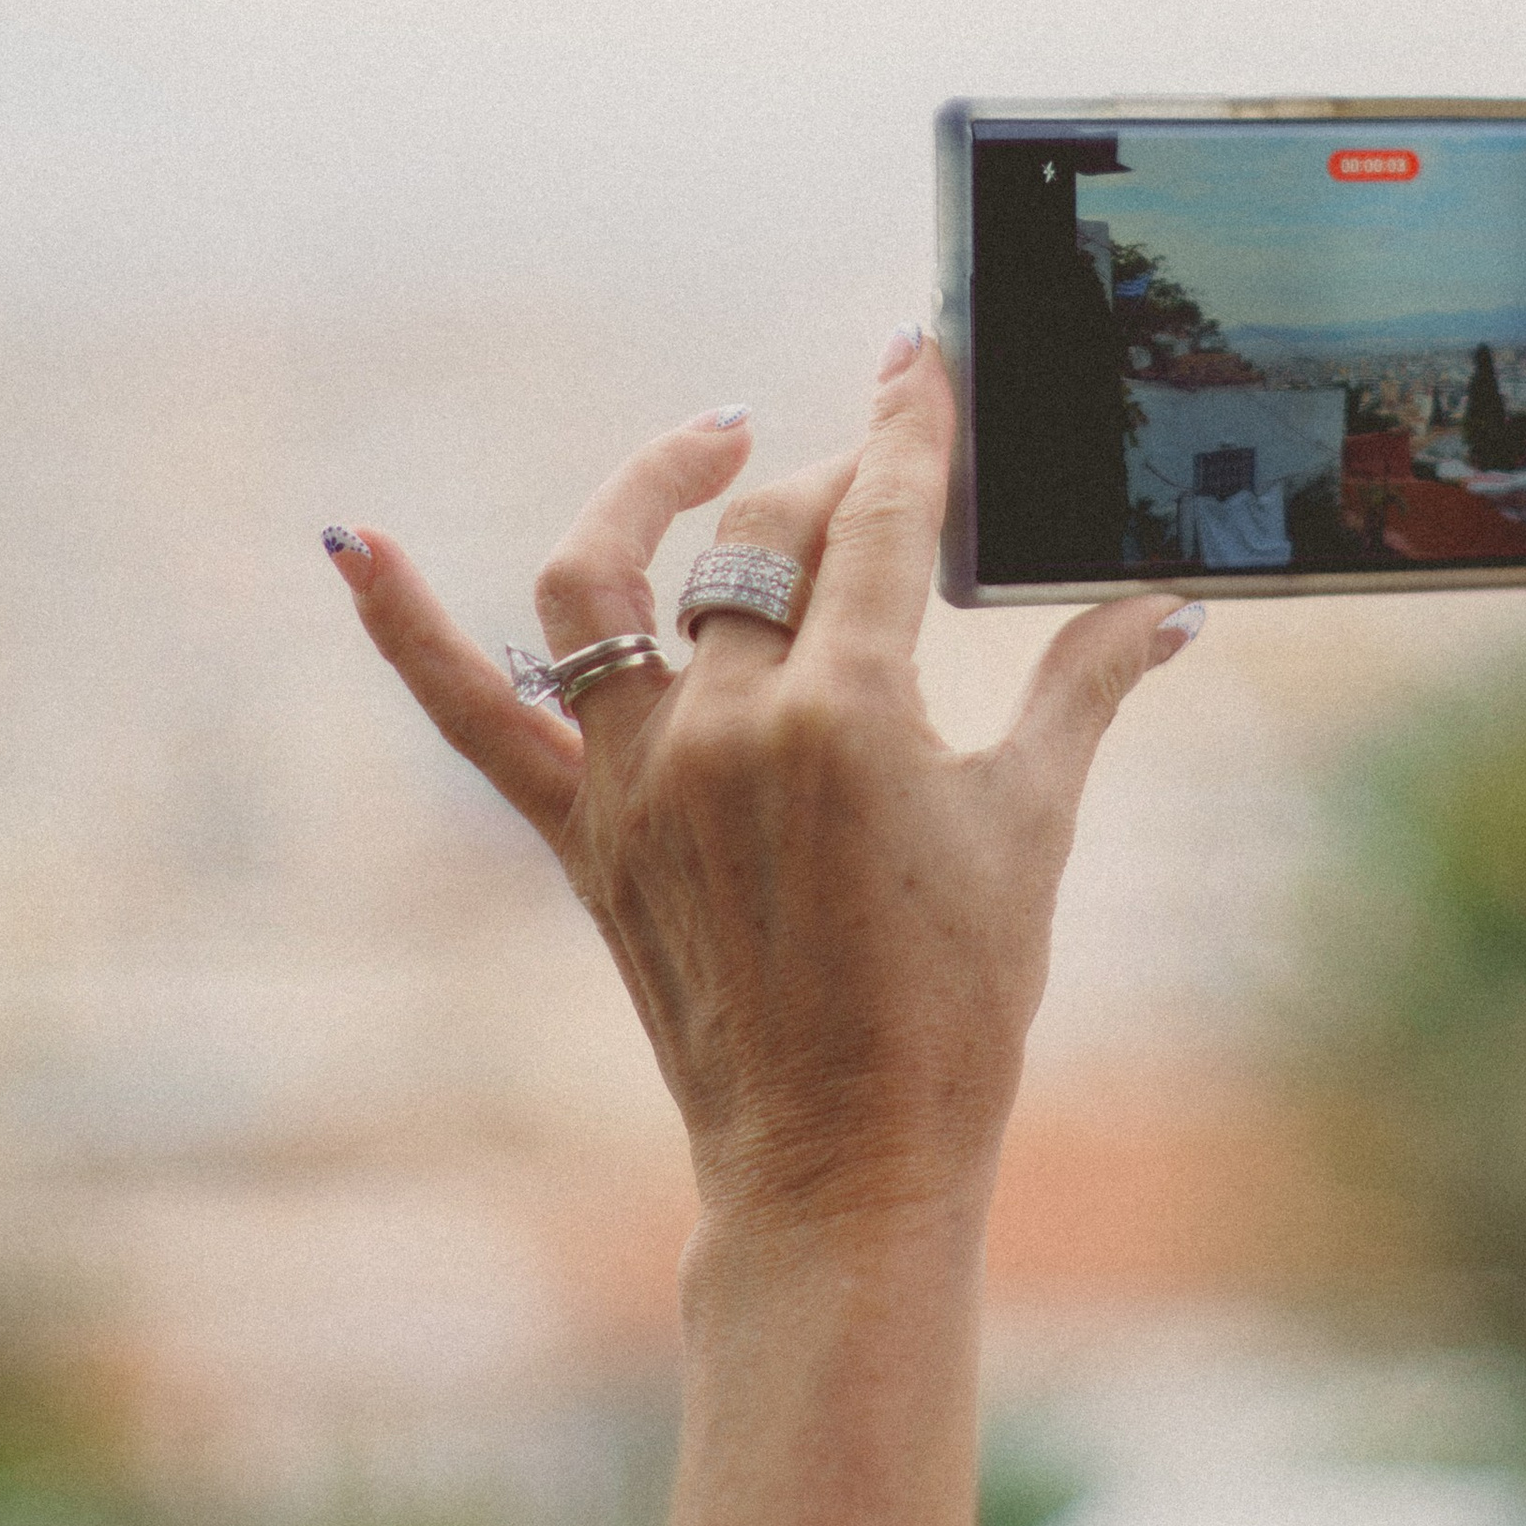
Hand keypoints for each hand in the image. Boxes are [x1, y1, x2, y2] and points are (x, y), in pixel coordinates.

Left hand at [326, 335, 1196, 1238]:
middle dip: (834, 480)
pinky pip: (470, 712)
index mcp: (850, 716)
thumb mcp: (1030, 829)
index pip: (879, 519)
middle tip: (888, 480)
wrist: (844, 1165)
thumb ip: (1085, 690)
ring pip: (607, 579)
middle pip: (763, 538)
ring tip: (713, 443)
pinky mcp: (583, 832)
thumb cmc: (956, 1006)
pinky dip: (403, 624)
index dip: (908, 427)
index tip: (916, 360)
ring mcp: (638, 777)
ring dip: (651, 489)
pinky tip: (354, 540)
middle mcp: (725, 727)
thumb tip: (1170, 607)